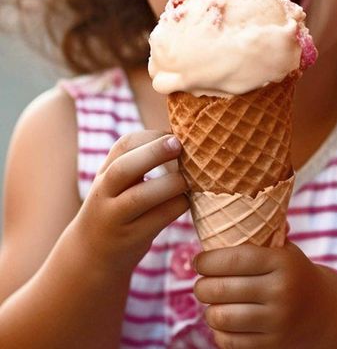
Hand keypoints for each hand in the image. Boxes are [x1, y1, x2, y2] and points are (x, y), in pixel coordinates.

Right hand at [70, 130, 188, 273]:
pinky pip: (157, 219)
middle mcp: (104, 193)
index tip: (175, 136)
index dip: (151, 136)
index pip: (123, 145)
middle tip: (179, 144)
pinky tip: (188, 200)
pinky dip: (176, 206)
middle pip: (123, 169)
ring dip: (169, 184)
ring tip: (189, 179)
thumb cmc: (118, 210)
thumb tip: (190, 139)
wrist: (90, 256)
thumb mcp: (118, 185)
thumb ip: (141, 163)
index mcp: (105, 173)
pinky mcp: (130, 238)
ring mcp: (115, 217)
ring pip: (138, 198)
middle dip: (153, 153)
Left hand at [194, 242, 336, 347]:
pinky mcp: (271, 345)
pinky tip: (227, 322)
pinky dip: (219, 332)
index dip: (206, 261)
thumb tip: (221, 221)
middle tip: (203, 284)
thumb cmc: (294, 275)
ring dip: (209, 310)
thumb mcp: (285, 252)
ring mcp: (277, 320)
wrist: (325, 313)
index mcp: (284, 262)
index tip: (199, 261)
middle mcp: (282, 291)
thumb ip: (258, 238)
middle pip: (219, 289)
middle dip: (202, 286)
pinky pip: (227, 340)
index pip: (231, 258)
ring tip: (214, 303)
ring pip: (219, 317)